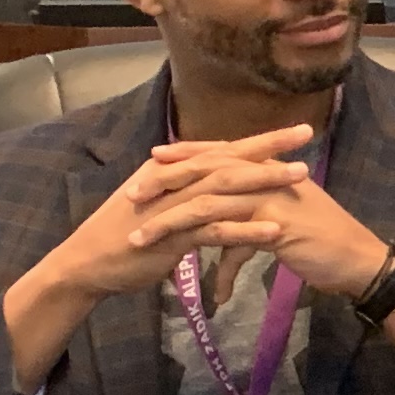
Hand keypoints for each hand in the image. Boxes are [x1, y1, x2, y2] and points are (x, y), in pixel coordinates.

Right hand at [26, 130, 315, 305]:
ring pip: (224, 188)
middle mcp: (171, 180)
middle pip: (227, 159)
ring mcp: (171, 207)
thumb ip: (186, 192)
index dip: (260, 140)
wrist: (87, 263)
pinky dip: (244, 229)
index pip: (222, 149)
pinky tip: (274, 231)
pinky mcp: (170, 236)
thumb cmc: (126, 235)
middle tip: (307, 135)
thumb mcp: (160, 206)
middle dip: (268, 148)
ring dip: (265, 182)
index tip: (297, 130)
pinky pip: (212, 230)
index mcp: (172, 170)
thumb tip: (216, 183)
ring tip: (301, 177)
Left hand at [121, 131, 393, 297]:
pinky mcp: (272, 224)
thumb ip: (251, 231)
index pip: (221, 153)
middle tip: (131, 195)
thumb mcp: (282, 229)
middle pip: (205, 170)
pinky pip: (224, 234)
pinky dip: (202, 256)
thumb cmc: (325, 244)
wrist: (360, 261)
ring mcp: (269, 197)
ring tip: (138, 238)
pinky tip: (186, 274)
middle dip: (164, 181)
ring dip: (167, 221)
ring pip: (205, 201)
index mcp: (270, 170)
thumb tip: (227, 248)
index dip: (187, 154)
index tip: (154, 159)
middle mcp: (267, 176)